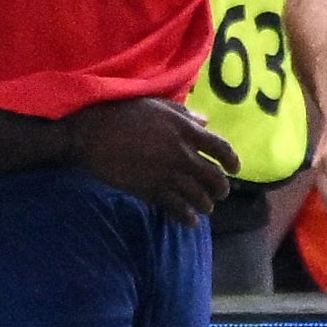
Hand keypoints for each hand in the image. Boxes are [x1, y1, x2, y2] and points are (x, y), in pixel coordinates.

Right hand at [64, 93, 238, 215]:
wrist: (91, 134)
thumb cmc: (122, 113)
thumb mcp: (157, 105)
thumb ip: (184, 114)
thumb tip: (205, 122)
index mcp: (185, 130)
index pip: (221, 148)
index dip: (232, 160)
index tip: (235, 169)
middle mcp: (181, 154)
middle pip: (214, 177)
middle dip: (221, 188)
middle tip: (221, 193)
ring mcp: (166, 174)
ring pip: (198, 196)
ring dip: (206, 204)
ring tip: (206, 208)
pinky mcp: (150, 190)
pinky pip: (176, 208)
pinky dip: (187, 217)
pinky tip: (191, 221)